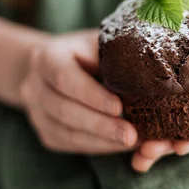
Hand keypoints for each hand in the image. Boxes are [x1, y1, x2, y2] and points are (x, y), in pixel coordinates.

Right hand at [20, 30, 137, 153]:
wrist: (60, 66)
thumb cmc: (90, 51)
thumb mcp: (100, 42)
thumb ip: (117, 52)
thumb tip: (153, 66)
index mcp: (47, 56)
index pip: (64, 77)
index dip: (91, 94)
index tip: (119, 107)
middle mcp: (34, 85)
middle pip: (64, 109)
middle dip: (100, 125)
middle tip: (130, 135)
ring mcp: (37, 112)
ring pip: (66, 132)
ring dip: (101, 140)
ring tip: (130, 142)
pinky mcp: (46, 132)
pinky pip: (71, 143)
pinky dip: (98, 146)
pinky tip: (119, 146)